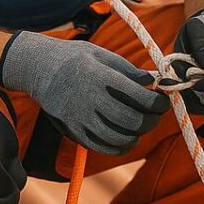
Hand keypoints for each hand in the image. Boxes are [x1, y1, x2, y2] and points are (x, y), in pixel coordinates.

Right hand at [0, 32, 168, 155]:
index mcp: (100, 77)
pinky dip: (121, 146)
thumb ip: (129, 71)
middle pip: (132, 121)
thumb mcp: (103, 55)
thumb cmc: (76, 58)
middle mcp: (90, 100)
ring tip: (143, 123)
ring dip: (138, 133)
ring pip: (120, 138)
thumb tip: (155, 81)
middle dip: (152, 119)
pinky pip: (103, 147)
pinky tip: (128, 137)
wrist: (39, 68)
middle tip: (157, 112)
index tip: (164, 99)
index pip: (139, 97)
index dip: (158, 102)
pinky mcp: (74, 132)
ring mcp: (80, 119)